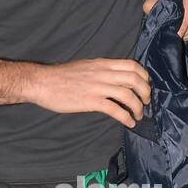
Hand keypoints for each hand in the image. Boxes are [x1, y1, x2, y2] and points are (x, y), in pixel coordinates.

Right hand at [25, 57, 151, 128]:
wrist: (42, 82)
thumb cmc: (60, 76)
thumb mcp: (85, 66)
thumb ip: (101, 71)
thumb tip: (114, 79)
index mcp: (102, 64)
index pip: (132, 65)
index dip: (144, 76)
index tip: (145, 86)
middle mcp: (103, 73)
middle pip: (134, 80)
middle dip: (145, 93)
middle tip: (145, 102)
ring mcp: (97, 87)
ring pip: (128, 95)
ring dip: (138, 107)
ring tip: (138, 116)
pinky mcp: (90, 101)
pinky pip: (115, 109)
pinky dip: (126, 117)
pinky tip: (129, 123)